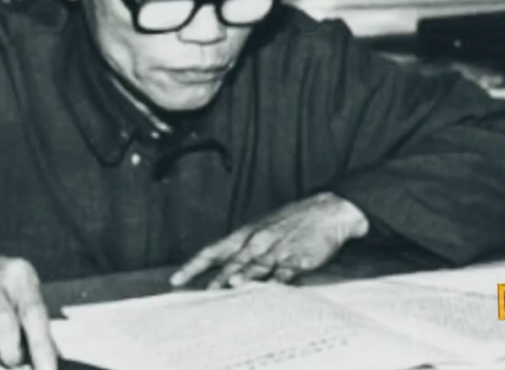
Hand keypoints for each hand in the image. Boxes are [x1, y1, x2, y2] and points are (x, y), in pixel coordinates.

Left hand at [170, 192, 368, 289]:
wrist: (328, 211)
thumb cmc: (292, 220)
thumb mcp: (264, 227)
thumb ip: (244, 248)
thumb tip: (224, 268)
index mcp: (246, 233)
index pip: (213, 251)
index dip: (193, 265)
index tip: (176, 279)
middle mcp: (258, 242)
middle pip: (230, 263)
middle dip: (214, 279)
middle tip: (197, 294)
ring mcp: (277, 251)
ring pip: (254, 269)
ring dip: (240, 279)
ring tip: (226, 289)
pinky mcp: (296, 261)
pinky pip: (281, 276)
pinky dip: (270, 284)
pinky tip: (261, 293)